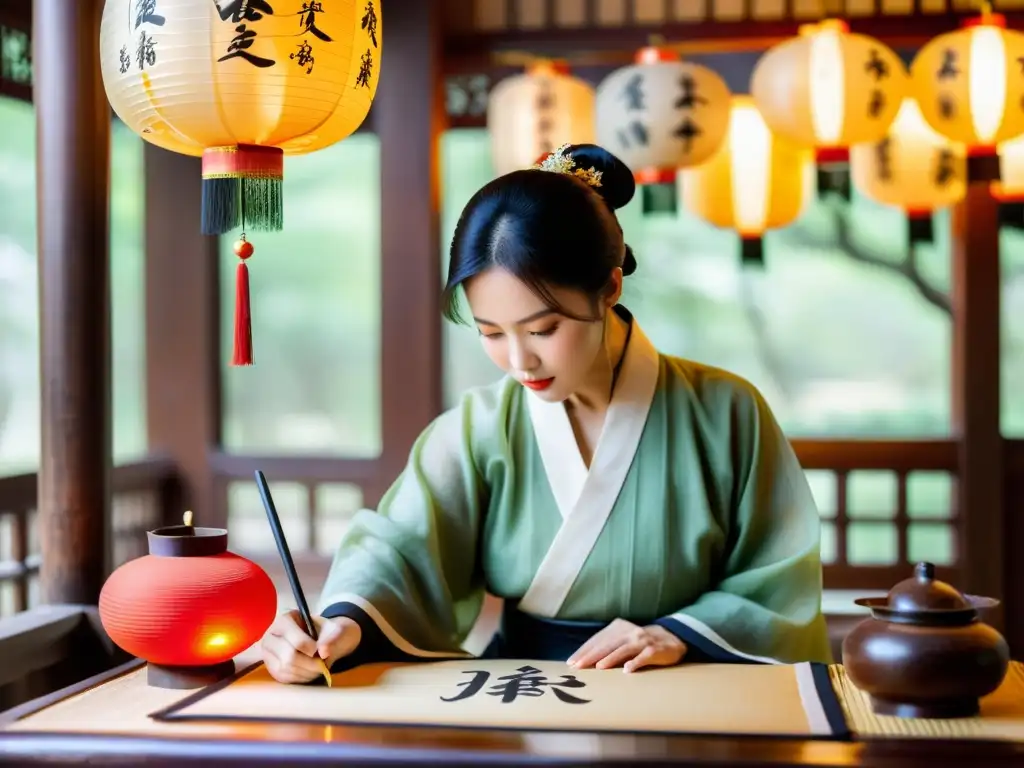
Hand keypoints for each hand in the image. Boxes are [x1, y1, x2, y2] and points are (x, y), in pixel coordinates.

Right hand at [261, 610, 361, 683]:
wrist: (320, 640)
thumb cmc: (325, 632)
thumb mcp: (333, 629)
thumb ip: (332, 637)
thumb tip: (324, 652)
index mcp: (285, 620)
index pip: (296, 640)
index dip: (310, 649)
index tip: (322, 652)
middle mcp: (271, 635)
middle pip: (289, 657)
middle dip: (310, 665)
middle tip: (322, 665)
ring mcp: (267, 652)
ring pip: (285, 669)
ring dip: (305, 673)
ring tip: (317, 668)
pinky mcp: (270, 666)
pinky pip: (283, 677)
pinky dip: (299, 678)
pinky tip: (309, 673)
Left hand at [567, 618, 686, 672]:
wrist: (671, 638)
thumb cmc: (639, 642)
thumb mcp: (622, 640)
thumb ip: (607, 647)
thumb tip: (583, 661)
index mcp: (617, 628)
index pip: (597, 640)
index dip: (584, 651)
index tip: (571, 662)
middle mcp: (628, 632)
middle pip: (607, 644)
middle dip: (591, 656)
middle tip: (578, 666)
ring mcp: (642, 640)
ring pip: (623, 649)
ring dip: (610, 659)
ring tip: (599, 667)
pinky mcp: (654, 650)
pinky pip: (643, 657)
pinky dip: (635, 662)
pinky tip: (627, 670)